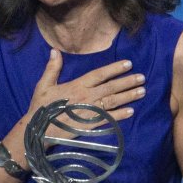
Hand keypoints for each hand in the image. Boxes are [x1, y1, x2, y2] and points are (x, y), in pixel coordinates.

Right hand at [27, 49, 144, 124]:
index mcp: (77, 85)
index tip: (128, 64)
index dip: (114, 69)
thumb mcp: (44, 85)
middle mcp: (87, 97)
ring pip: (113, 101)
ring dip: (129, 96)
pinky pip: (109, 119)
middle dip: (128, 82)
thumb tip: (54, 50)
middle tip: (142, 77)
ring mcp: (90, 111)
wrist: (39, 131)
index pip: (99, 74)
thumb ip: (52, 68)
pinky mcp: (91, 125)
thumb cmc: (41, 107)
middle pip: (111, 87)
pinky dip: (121, 115)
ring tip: (142, 91)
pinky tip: (131, 111)